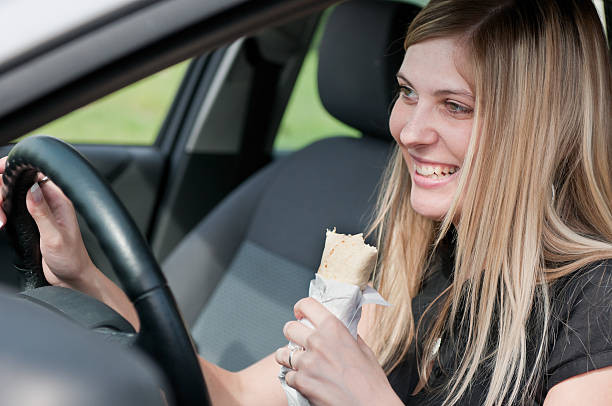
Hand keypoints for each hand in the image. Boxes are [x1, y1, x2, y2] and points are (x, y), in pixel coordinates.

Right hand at [0, 156, 97, 288]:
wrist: (72, 277)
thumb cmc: (71, 259)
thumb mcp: (55, 237)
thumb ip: (42, 213)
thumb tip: (31, 189)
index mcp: (60, 200)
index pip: (37, 173)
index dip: (17, 168)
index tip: (1, 170)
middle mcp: (49, 202)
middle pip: (19, 181)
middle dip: (2, 189)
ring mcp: (39, 211)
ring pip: (12, 194)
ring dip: (0, 203)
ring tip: (0, 220)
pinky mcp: (30, 221)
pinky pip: (11, 208)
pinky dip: (1, 212)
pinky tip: (1, 223)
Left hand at [275, 297, 400, 405]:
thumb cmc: (371, 381)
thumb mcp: (363, 349)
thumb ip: (346, 335)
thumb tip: (340, 330)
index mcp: (333, 328)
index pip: (307, 305)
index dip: (301, 308)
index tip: (300, 313)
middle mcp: (317, 342)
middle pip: (289, 328)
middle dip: (292, 334)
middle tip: (298, 341)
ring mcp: (307, 362)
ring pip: (282, 353)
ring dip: (288, 358)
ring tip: (298, 363)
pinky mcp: (301, 382)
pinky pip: (288, 376)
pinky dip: (294, 379)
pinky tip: (306, 381)